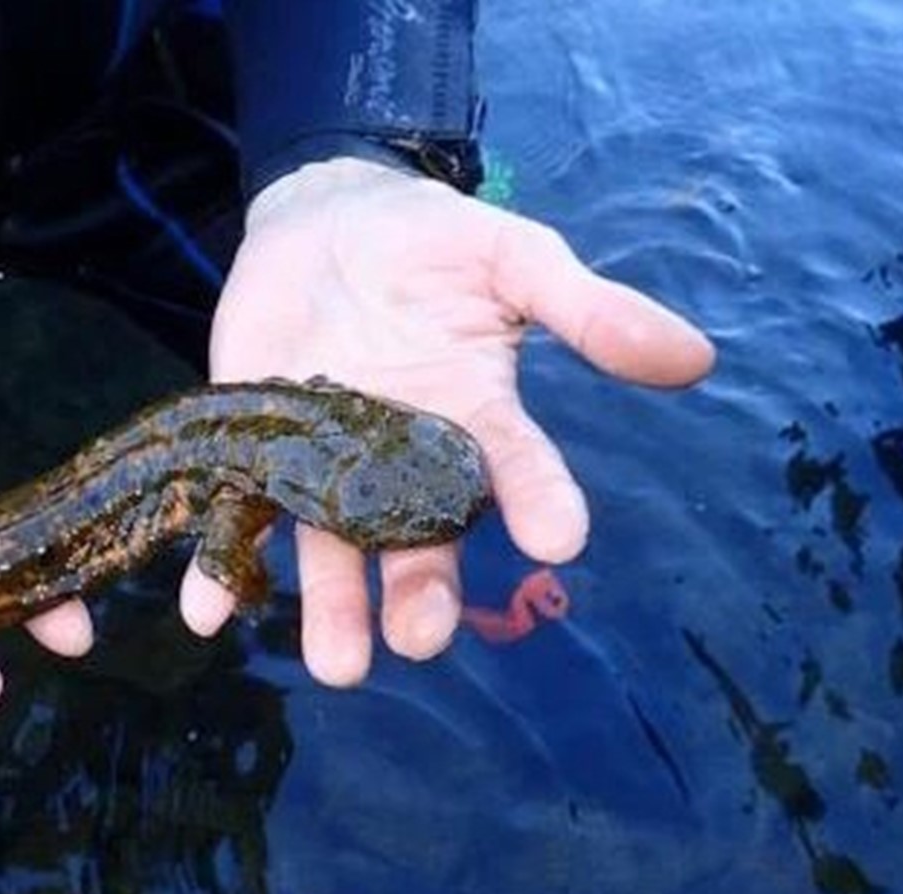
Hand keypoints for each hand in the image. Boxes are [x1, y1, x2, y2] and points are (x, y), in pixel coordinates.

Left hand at [182, 158, 713, 684]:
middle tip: (422, 639)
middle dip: (422, 592)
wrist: (324, 217)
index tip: (562, 540)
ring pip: (333, 551)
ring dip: (331, 610)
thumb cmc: (430, 240)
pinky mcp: (256, 452)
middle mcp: (404, 461)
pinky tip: (207, 612)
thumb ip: (587, 308)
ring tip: (338, 667)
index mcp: (475, 419)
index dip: (541, 503)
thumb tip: (695, 356)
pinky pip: (240, 519)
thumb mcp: (512, 256)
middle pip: (420, 541)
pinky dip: (222, 569)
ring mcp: (328, 465)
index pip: (517, 471)